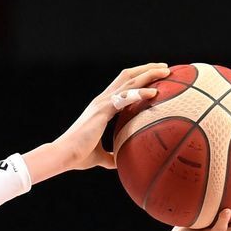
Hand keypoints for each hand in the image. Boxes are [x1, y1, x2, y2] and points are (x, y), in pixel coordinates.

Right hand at [53, 64, 171, 171]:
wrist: (64, 155)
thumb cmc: (78, 156)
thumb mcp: (99, 156)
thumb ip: (110, 157)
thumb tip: (120, 163)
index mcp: (101, 107)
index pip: (122, 85)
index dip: (138, 78)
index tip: (154, 76)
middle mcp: (102, 100)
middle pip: (127, 76)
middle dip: (146, 69)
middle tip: (165, 67)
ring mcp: (102, 103)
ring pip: (129, 81)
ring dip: (148, 73)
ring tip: (166, 70)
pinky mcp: (102, 110)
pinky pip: (125, 97)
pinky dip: (140, 93)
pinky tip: (154, 92)